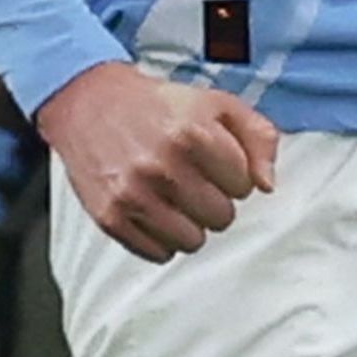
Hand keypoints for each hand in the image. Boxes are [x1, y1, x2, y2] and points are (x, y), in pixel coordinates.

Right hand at [35, 61, 279, 262]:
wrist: (89, 102)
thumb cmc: (158, 105)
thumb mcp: (216, 103)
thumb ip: (258, 137)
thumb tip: (268, 185)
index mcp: (193, 132)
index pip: (244, 186)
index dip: (232, 174)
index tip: (213, 162)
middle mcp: (162, 164)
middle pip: (221, 218)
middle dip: (213, 200)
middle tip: (191, 178)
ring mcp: (134, 194)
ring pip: (193, 242)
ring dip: (189, 223)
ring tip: (173, 195)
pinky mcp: (110, 217)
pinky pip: (159, 254)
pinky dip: (161, 238)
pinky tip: (153, 208)